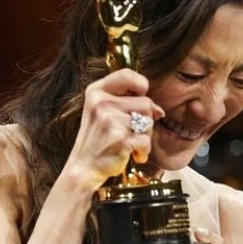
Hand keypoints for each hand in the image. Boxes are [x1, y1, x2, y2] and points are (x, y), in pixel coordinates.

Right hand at [64, 69, 163, 189]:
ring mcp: (110, 120)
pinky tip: (131, 154)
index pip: (127, 75)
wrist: (83, 168)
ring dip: (145, 136)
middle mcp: (101, 103)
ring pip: (149, 121)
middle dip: (145, 120)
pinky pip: (146, 140)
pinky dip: (143, 151)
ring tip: (129, 143)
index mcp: (95, 92)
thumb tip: (158, 110)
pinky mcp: (120, 138)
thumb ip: (127, 103)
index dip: (140, 86)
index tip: (138, 98)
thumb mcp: (102, 113)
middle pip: (145, 102)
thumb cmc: (97, 140)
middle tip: (130, 132)